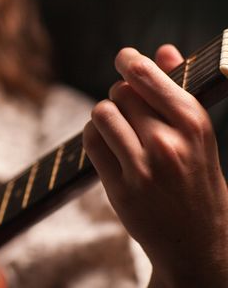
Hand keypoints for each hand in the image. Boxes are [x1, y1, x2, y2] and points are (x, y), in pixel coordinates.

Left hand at [83, 45, 227, 286]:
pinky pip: (91, 141)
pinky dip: (93, 135)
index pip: (148, 78)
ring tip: (117, 127)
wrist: (198, 240)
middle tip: (130, 110)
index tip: (124, 57)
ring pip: (102, 113)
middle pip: (121, 93)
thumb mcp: (198, 134)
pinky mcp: (120, 188)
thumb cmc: (197, 179)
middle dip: (122, 95)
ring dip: (105, 115)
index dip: (131, 62)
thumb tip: (164, 50)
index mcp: (194, 125)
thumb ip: (178, 90)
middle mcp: (168, 144)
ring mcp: (142, 168)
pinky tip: (107, 143)